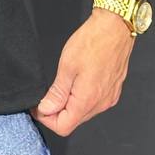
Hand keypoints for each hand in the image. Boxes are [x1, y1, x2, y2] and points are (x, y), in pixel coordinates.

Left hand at [30, 9, 134, 136]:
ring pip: (83, 113)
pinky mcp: (113, 90)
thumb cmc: (93, 42)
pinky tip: (77, 82)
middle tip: (47, 94)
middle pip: (73, 121)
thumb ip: (57, 93)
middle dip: (57, 112)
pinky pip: (94, 103)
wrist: (115, 27)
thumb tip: (46, 109)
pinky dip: (81, 98)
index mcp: (87, 100)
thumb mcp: (67, 66)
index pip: (63, 127)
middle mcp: (101, 103)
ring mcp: (109, 97)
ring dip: (69, 105)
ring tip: (63, 84)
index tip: (39, 106)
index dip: (47, 119)